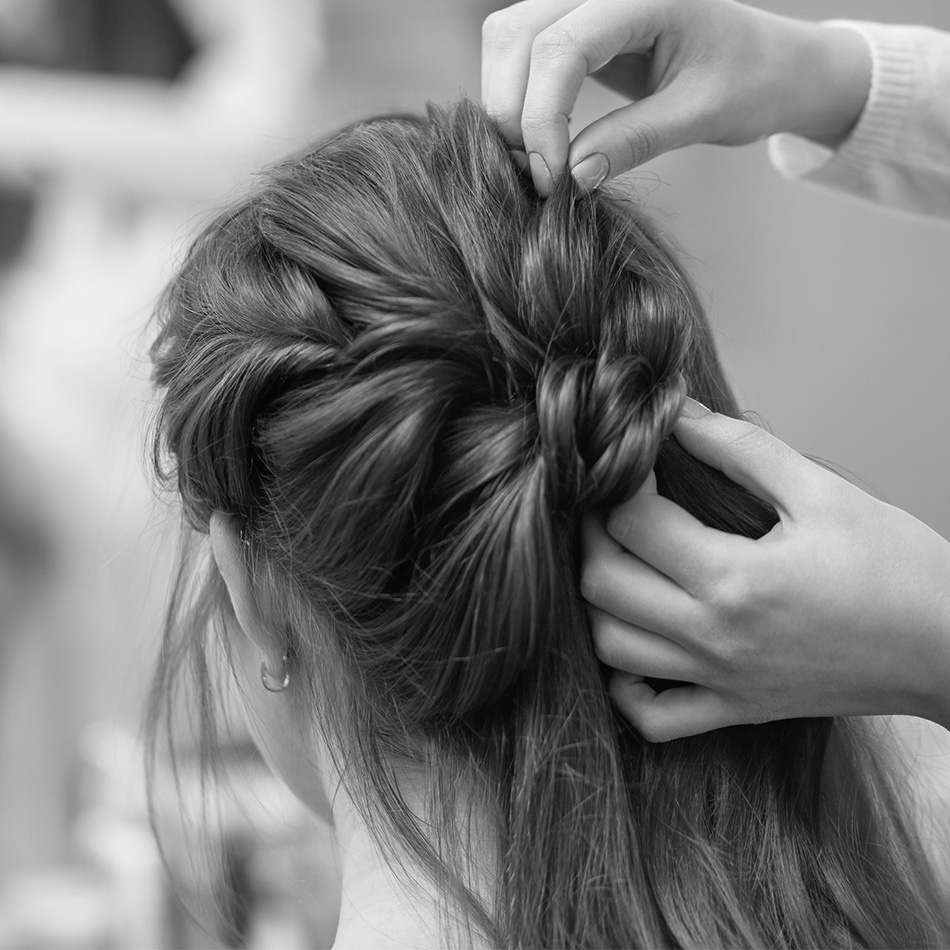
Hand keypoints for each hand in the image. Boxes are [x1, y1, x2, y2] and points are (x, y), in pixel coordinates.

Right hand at [482, 0, 871, 194]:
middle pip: (516, 34)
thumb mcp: (700, 116)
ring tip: (535, 161)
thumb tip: (571, 178)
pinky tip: (539, 139)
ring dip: (506, 104)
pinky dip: (517, 97)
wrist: (770, 63)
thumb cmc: (750, 82)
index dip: (542, 117)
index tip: (550, 179)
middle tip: (535, 176)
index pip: (562, 47)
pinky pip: (521, 49)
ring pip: (507, 38)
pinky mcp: (576, 22)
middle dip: (512, 111)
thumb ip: (634, 142)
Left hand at [581, 399, 949, 740]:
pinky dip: (624, 684)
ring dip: (597, 599)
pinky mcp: (735, 709)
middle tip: (611, 503)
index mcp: (735, 579)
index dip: (621, 480)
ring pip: (610, 648)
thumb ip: (739, 448)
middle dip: (590, 533)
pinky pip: (651, 717)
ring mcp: (721, 681)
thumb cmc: (897, 568)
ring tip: (620, 560)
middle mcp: (715, 637)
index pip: (632, 522)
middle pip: (602, 584)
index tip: (636, 459)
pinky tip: (637, 643)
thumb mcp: (821, 492)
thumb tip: (678, 414)